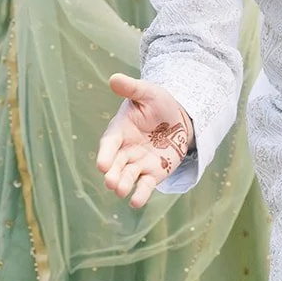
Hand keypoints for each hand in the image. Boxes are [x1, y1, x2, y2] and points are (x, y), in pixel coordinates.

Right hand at [95, 73, 193, 209]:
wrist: (179, 118)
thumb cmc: (158, 103)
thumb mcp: (147, 92)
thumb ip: (131, 88)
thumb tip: (114, 78)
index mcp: (120, 130)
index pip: (109, 143)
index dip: (105, 153)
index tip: (102, 164)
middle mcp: (125, 150)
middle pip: (115, 164)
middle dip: (112, 174)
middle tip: (110, 182)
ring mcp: (137, 164)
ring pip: (127, 177)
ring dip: (124, 184)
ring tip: (122, 191)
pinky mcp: (152, 174)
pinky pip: (144, 186)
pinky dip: (140, 194)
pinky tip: (136, 202)